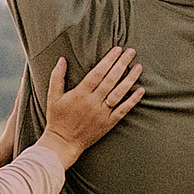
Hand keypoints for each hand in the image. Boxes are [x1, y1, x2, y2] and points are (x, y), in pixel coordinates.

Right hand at [38, 47, 143, 163]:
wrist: (62, 143)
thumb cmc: (57, 119)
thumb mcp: (52, 97)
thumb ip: (57, 77)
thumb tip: (61, 59)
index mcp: (80, 94)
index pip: (98, 73)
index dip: (109, 60)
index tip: (117, 50)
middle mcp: (93, 102)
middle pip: (111, 80)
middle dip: (122, 64)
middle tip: (131, 52)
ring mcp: (102, 113)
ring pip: (119, 93)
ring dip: (130, 79)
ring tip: (138, 67)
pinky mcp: (108, 123)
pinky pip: (123, 110)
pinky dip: (133, 101)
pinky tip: (141, 90)